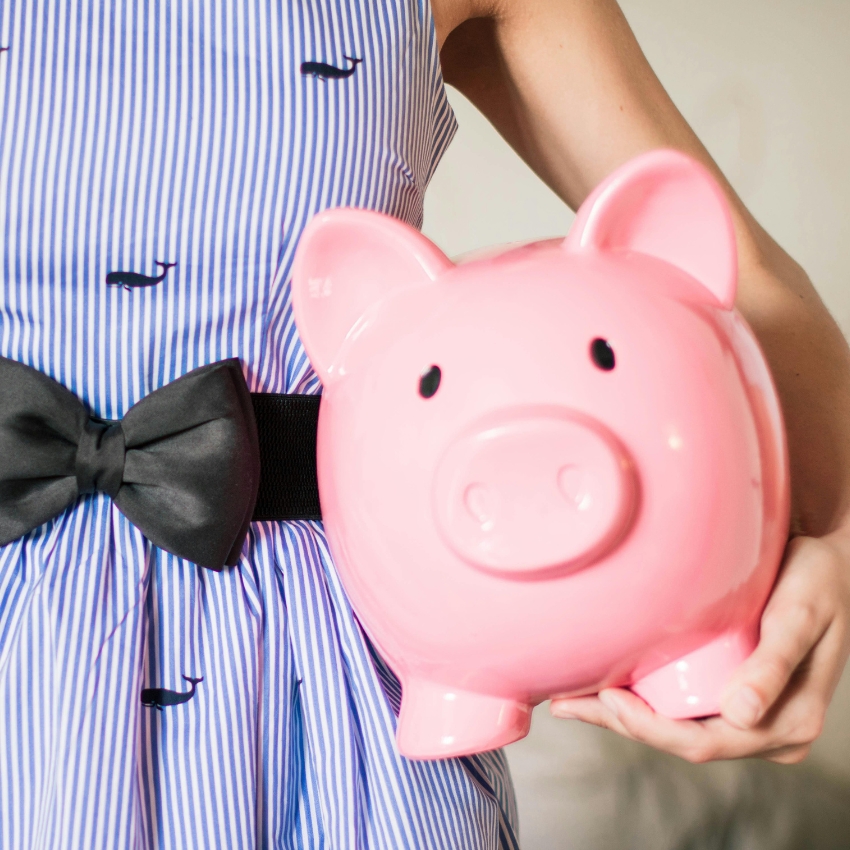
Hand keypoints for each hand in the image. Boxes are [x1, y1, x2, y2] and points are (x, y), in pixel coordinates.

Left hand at [550, 531, 849, 763]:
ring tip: (569, 699)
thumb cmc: (817, 583)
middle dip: (621, 724)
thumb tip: (742, 715)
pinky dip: (640, 699)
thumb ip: (774, 664)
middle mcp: (766, 728)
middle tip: (565, 703)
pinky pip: (681, 706)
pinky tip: (604, 686)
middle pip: (681, 738)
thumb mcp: (800, 616)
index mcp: (787, 723)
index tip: (608, 700)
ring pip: (675, 725)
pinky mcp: (731, 692)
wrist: (830, 563)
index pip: (705, 743)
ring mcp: (748, 713)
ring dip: (623, 715)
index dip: (651, 728)